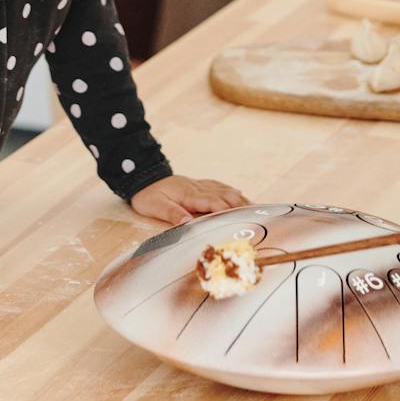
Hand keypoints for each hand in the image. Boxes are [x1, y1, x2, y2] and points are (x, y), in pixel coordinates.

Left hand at [131, 175, 249, 225]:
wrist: (143, 177)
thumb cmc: (148, 195)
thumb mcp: (156, 207)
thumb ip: (173, 214)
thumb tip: (188, 223)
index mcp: (189, 194)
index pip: (212, 202)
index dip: (226, 209)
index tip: (240, 217)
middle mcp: (197, 188)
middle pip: (223, 195)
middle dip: (240, 204)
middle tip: (256, 214)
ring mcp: (199, 185)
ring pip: (223, 190)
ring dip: (239, 198)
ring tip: (254, 206)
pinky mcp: (197, 184)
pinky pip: (218, 186)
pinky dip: (230, 190)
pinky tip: (238, 193)